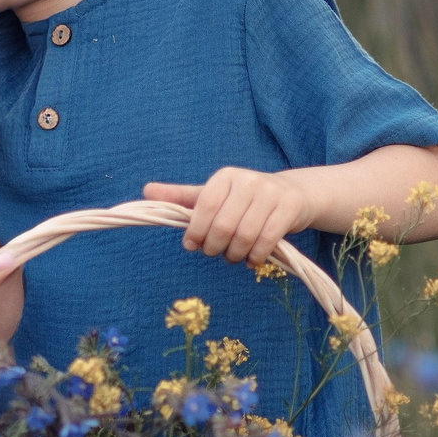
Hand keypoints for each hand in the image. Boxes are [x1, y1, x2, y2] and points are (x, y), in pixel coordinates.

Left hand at [144, 167, 317, 266]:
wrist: (292, 195)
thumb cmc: (243, 200)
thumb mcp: (212, 195)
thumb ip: (181, 197)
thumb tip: (146, 190)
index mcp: (225, 176)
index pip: (204, 206)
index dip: (195, 230)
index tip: (191, 245)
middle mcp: (248, 181)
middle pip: (223, 225)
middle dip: (214, 247)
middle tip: (215, 253)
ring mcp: (270, 193)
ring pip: (245, 236)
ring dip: (235, 255)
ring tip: (233, 257)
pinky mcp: (288, 208)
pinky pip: (267, 241)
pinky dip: (256, 257)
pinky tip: (252, 260)